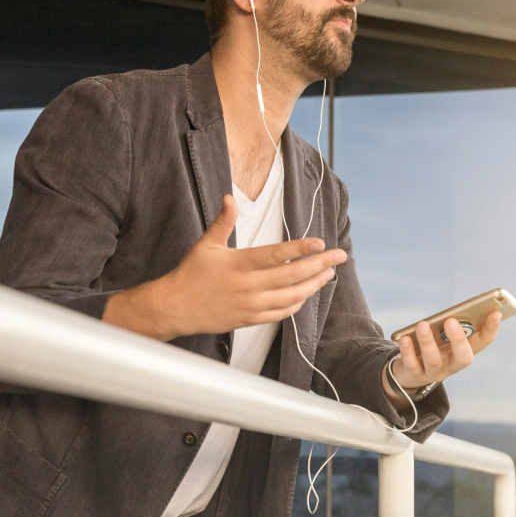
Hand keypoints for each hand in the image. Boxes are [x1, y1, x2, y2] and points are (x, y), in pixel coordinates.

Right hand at [103, 194, 346, 340]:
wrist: (176, 307)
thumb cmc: (191, 273)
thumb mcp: (206, 244)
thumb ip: (223, 221)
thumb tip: (230, 197)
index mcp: (239, 263)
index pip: (277, 255)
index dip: (301, 249)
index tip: (321, 243)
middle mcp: (248, 286)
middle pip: (292, 277)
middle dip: (320, 266)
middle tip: (340, 257)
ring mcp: (250, 305)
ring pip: (291, 297)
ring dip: (313, 286)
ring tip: (328, 275)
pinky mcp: (249, 319)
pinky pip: (279, 314)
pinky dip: (295, 305)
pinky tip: (305, 296)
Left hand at [383, 313, 502, 401]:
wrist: (408, 373)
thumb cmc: (431, 347)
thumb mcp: (442, 337)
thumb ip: (449, 326)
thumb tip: (452, 313)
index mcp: (464, 352)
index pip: (483, 343)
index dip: (491, 330)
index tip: (496, 313)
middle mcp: (453, 365)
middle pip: (463, 358)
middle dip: (458, 340)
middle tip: (451, 321)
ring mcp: (434, 373)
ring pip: (434, 361)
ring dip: (428, 342)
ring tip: (422, 325)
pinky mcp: (415, 375)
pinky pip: (412, 365)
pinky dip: (408, 351)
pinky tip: (404, 339)